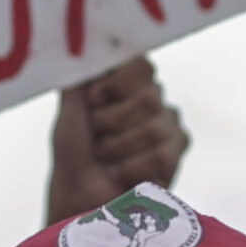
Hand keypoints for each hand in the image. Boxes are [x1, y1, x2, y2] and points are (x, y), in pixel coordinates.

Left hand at [45, 56, 188, 223]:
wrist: (80, 202)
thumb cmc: (72, 158)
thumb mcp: (69, 113)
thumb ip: (80, 78)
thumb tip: (86, 45)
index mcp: (125, 83)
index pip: (141, 64)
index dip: (117, 84)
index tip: (94, 101)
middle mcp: (150, 98)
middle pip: (149, 96)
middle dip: (113, 122)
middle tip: (97, 138)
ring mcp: (168, 124)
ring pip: (155, 127)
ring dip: (120, 149)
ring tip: (107, 160)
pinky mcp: (176, 153)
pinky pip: (163, 153)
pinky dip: (134, 168)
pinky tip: (122, 176)